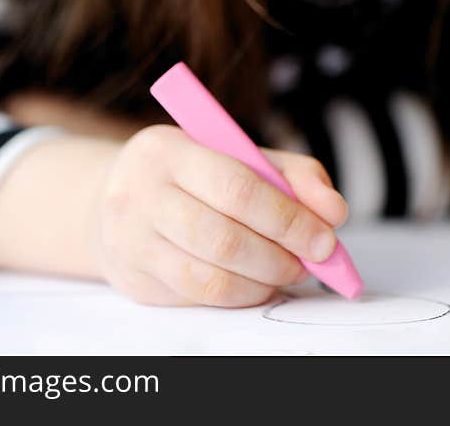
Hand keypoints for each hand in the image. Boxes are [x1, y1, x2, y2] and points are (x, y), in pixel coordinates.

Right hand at [93, 125, 347, 307]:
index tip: (325, 237)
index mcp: (167, 151)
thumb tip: (334, 211)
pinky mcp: (135, 280)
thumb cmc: (192, 174)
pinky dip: (241, 295)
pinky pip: (198, 298)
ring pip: (210, 278)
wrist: (115, 196)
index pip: (237, 189)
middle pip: (223, 239)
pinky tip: (258, 282)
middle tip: (311, 261)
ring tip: (288, 271)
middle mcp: (140, 196)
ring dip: (264, 282)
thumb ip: (294, 175)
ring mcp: (131, 242)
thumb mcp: (239, 154)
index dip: (288, 219)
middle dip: (280, 256)